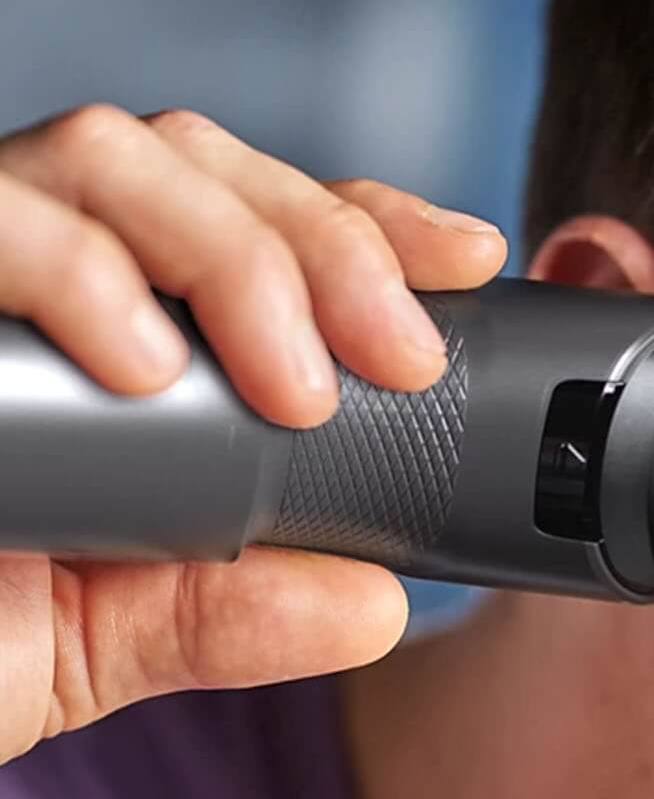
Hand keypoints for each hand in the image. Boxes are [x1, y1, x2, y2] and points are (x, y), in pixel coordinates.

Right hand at [0, 104, 507, 765]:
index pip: (255, 221)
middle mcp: (36, 278)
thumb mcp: (100, 641)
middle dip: (329, 246)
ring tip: (292, 394)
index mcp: (112, 334)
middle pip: (202, 166)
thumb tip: (376, 607)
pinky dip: (79, 271)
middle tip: (397, 360)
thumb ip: (229, 617)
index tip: (466, 260)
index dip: (365, 224)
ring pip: (108, 157)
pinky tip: (142, 368)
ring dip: (235, 258)